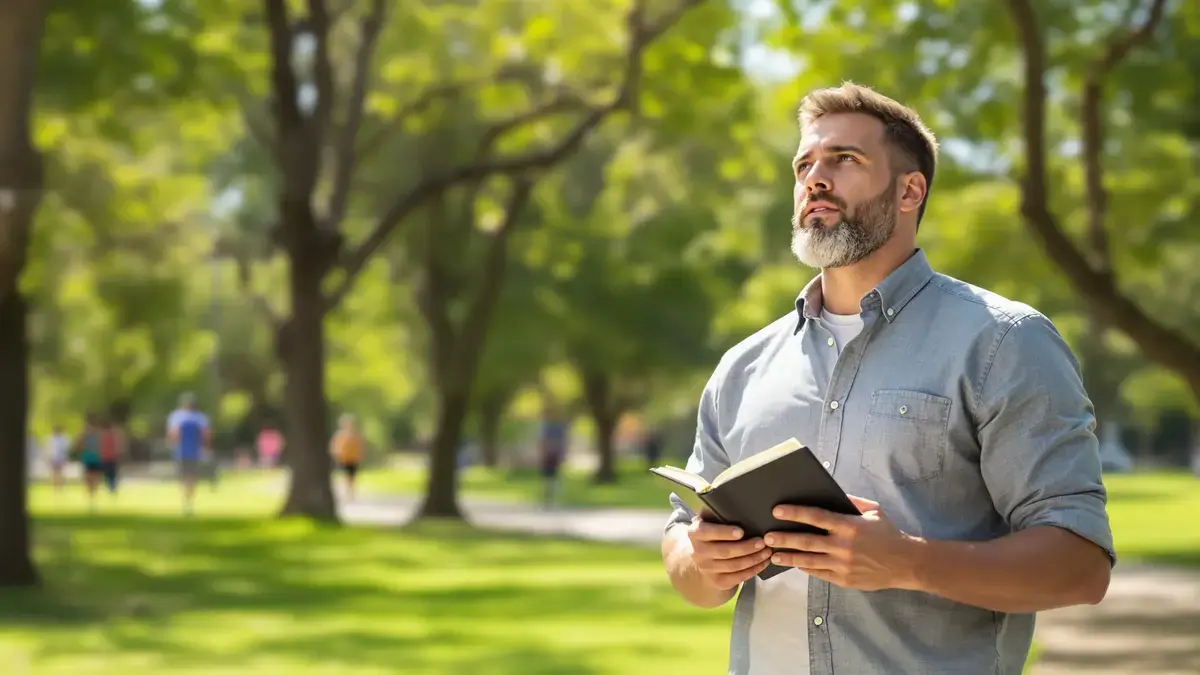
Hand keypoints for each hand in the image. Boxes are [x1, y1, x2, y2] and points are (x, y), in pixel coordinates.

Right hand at [685, 511, 773, 590]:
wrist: (700, 559)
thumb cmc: (711, 533)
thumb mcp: (708, 520)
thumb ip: (716, 511)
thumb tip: (734, 497)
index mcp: (695, 533)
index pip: (707, 532)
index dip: (724, 533)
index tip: (741, 531)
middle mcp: (698, 552)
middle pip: (725, 552)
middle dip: (746, 547)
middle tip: (763, 541)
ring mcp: (708, 569)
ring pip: (734, 566)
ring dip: (754, 559)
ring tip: (768, 551)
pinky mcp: (718, 582)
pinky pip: (739, 577)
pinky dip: (754, 570)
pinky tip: (764, 562)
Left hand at [764, 496, 919, 591]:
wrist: (906, 563)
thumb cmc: (888, 533)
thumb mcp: (873, 511)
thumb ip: (852, 502)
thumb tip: (832, 492)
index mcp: (849, 525)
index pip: (816, 516)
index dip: (795, 513)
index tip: (777, 510)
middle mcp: (843, 546)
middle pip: (807, 541)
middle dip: (784, 538)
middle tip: (766, 536)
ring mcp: (843, 564)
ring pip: (809, 561)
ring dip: (788, 557)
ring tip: (773, 554)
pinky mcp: (844, 579)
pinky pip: (819, 573)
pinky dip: (805, 568)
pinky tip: (794, 563)